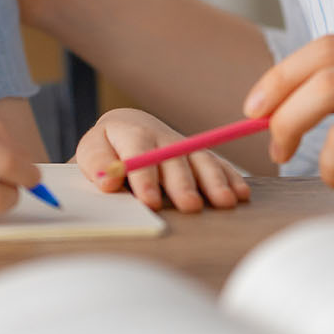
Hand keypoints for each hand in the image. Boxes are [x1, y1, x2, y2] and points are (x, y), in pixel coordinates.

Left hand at [76, 108, 249, 212]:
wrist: (129, 128)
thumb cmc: (108, 148)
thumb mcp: (93, 151)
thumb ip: (98, 165)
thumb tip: (107, 181)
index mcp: (132, 134)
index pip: (139, 154)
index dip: (144, 177)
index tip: (148, 201)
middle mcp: (162, 137)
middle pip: (175, 159)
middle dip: (183, 183)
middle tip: (190, 205)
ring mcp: (184, 145)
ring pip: (201, 160)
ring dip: (214, 181)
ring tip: (224, 202)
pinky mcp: (199, 154)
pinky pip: (218, 163)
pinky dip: (231, 178)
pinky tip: (241, 194)